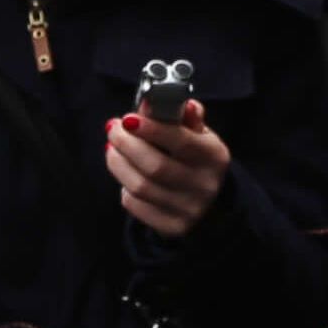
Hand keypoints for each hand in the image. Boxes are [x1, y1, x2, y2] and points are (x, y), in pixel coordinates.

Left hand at [107, 99, 232, 239]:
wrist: (209, 202)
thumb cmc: (195, 158)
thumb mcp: (198, 135)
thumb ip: (183, 117)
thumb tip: (172, 100)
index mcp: (214, 156)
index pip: (181, 141)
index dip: (152, 129)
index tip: (129, 118)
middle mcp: (205, 185)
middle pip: (155, 166)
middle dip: (126, 144)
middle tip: (113, 129)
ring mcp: (189, 210)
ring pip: (140, 187)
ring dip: (118, 163)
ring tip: (113, 147)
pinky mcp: (172, 227)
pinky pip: (135, 205)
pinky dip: (124, 187)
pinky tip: (125, 173)